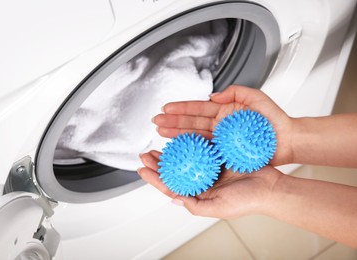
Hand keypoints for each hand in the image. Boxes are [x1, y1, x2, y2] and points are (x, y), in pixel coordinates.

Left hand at [138, 151, 282, 218]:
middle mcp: (203, 181)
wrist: (271, 187)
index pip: (172, 186)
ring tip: (159, 146)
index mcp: (200, 195)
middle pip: (175, 171)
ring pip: (185, 158)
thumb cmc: (249, 201)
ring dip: (172, 152)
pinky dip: (190, 143)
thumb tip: (173, 198)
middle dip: (158, 163)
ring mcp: (211, 168)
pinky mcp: (219, 156)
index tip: (143, 168)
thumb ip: (195, 205)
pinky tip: (181, 138)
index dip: (155, 178)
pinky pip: (201, 148)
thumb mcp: (219, 208)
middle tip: (146, 154)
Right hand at [153, 85, 293, 165]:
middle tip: (156, 121)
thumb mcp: (256, 98)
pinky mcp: (225, 152)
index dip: (181, 107)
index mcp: (225, 110)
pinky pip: (204, 149)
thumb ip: (236, 92)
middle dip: (172, 121)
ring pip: (194, 135)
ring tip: (162, 133)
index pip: (198, 107)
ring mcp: (221, 138)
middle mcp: (220, 124)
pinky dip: (190, 147)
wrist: (287, 140)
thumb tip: (214, 95)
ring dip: (177, 133)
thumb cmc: (275, 120)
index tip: (166, 108)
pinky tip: (179, 146)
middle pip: (191, 121)